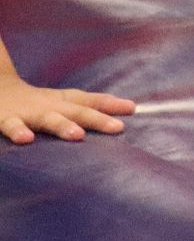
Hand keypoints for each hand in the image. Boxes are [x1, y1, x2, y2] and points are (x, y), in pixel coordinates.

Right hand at [0, 75, 130, 145]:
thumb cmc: (33, 102)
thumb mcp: (61, 102)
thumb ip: (92, 106)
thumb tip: (132, 107)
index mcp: (61, 101)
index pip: (89, 101)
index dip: (110, 104)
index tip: (132, 108)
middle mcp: (48, 106)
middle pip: (76, 111)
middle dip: (97, 119)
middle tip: (117, 127)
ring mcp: (26, 113)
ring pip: (47, 119)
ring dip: (62, 126)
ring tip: (77, 135)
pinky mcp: (3, 119)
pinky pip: (10, 126)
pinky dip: (17, 131)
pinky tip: (25, 139)